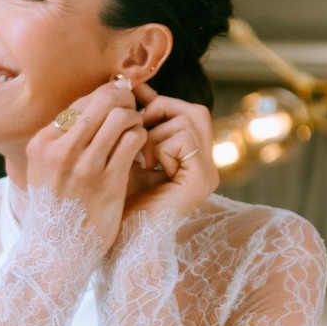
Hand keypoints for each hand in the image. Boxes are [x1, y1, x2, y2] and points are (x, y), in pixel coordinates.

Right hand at [25, 80, 146, 254]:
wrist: (56, 251)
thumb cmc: (55, 206)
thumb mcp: (45, 168)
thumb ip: (63, 139)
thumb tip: (95, 103)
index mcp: (42, 143)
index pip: (80, 102)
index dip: (104, 98)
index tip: (115, 107)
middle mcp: (60, 151)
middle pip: (102, 102)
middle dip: (123, 100)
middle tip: (132, 111)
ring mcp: (84, 167)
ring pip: (121, 117)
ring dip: (135, 119)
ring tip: (136, 131)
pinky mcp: (108, 183)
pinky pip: (133, 141)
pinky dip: (141, 138)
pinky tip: (139, 150)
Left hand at [122, 85, 217, 221]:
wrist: (121, 239)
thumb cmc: (118, 201)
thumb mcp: (126, 154)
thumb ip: (135, 125)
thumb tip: (134, 86)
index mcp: (192, 159)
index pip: (187, 112)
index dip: (161, 101)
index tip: (134, 94)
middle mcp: (206, 165)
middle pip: (194, 110)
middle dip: (161, 110)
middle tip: (137, 127)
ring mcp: (208, 173)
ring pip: (188, 120)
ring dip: (155, 133)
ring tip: (141, 158)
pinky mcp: (202, 179)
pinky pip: (183, 138)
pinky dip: (159, 146)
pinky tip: (147, 167)